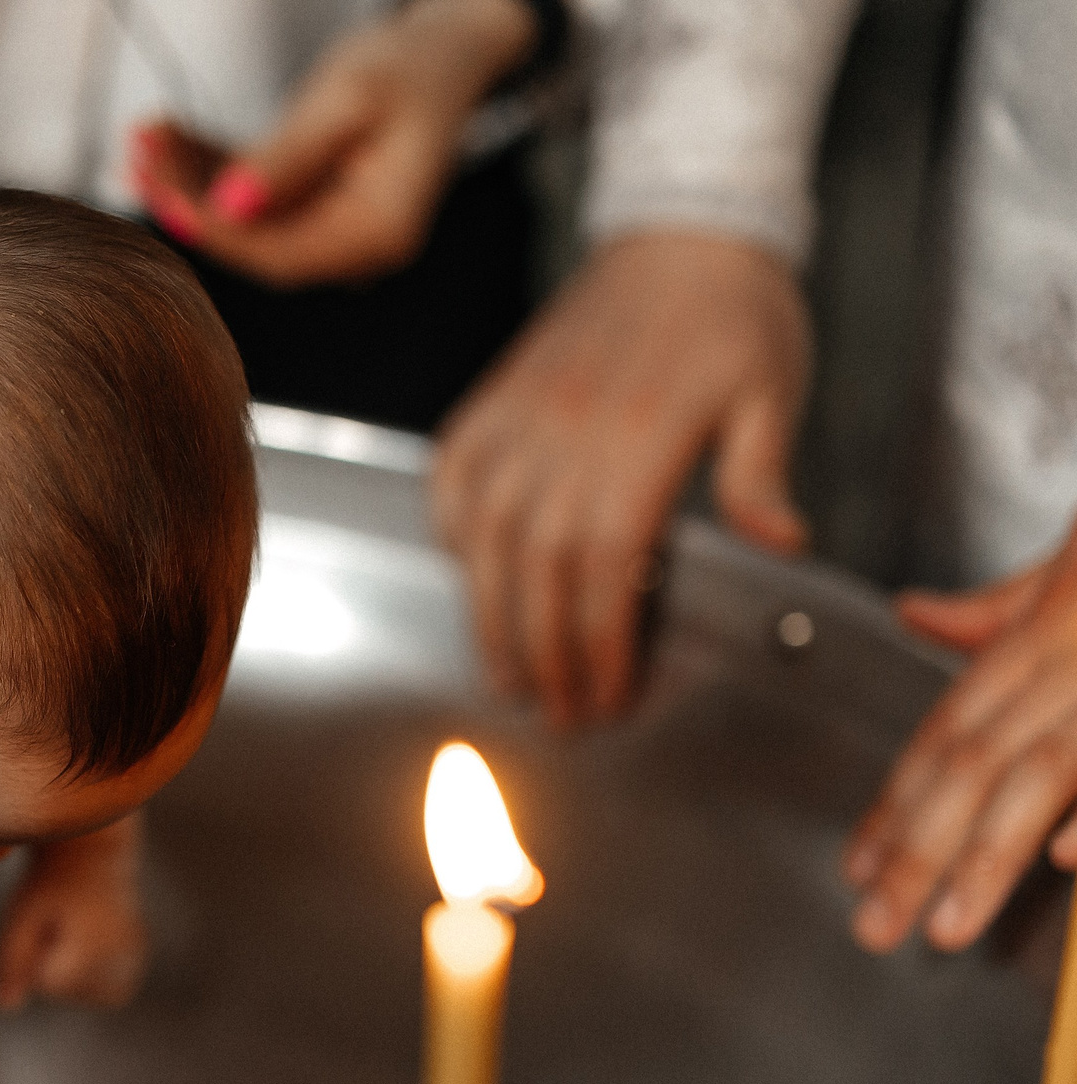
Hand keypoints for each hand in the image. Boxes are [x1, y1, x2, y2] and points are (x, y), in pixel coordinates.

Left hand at [0, 821, 147, 1011]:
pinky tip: (85, 943)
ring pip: (84, 996)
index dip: (37, 956)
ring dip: (70, 974)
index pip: (50, 985)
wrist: (90, 853)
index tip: (45, 922)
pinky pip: (103, 990)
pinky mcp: (137, 959)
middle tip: (59, 922)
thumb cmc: (49, 882)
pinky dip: (89, 976)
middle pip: (66, 993)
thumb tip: (4, 1007)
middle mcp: (125, 954)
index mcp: (96, 943)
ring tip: (72, 930)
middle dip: (52, 965)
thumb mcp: (22, 914)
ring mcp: (135, 959)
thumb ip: (12, 960)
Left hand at [124, 0, 534, 287]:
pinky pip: (250, 195)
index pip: (279, 254)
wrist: (445, 50)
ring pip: (244, 217)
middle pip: (253, 241)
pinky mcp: (310, 204)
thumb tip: (229, 207)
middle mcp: (353, 245)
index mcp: (377, 234)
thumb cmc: (409, 66)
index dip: (215, 230)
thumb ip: (287, 159)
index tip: (162, 194)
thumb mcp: (347, 102)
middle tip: (138, 157)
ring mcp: (331, 228)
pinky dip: (209, 167)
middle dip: (191, 200)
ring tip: (143, 138)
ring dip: (190, 180)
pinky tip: (167, 135)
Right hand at [432, 232, 811, 724]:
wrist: (682, 226)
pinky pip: (451, 481)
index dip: (596, 645)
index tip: (606, 696)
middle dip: (541, 653)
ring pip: (481, 538)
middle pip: (533, 569)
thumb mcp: (773, 389)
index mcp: (640, 435)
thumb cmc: (736, 311)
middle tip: (556, 710)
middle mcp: (566, 429)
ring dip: (488, 616)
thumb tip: (781, 542)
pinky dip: (450, 536)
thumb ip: (763, 473)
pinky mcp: (493, 400)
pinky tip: (469, 575)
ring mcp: (521, 414)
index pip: (600, 568)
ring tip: (507, 673)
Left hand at [844, 520, 1076, 951]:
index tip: (857, 868)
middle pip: (977, 759)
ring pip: (1044, 769)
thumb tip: (915, 614)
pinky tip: (1067, 859)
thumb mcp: (1075, 558)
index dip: (897, 802)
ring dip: (989, 852)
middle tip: (875, 924)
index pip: (949, 729)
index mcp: (1047, 629)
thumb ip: (1006, 603)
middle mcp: (1075, 653)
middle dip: (919, 848)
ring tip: (948, 925)